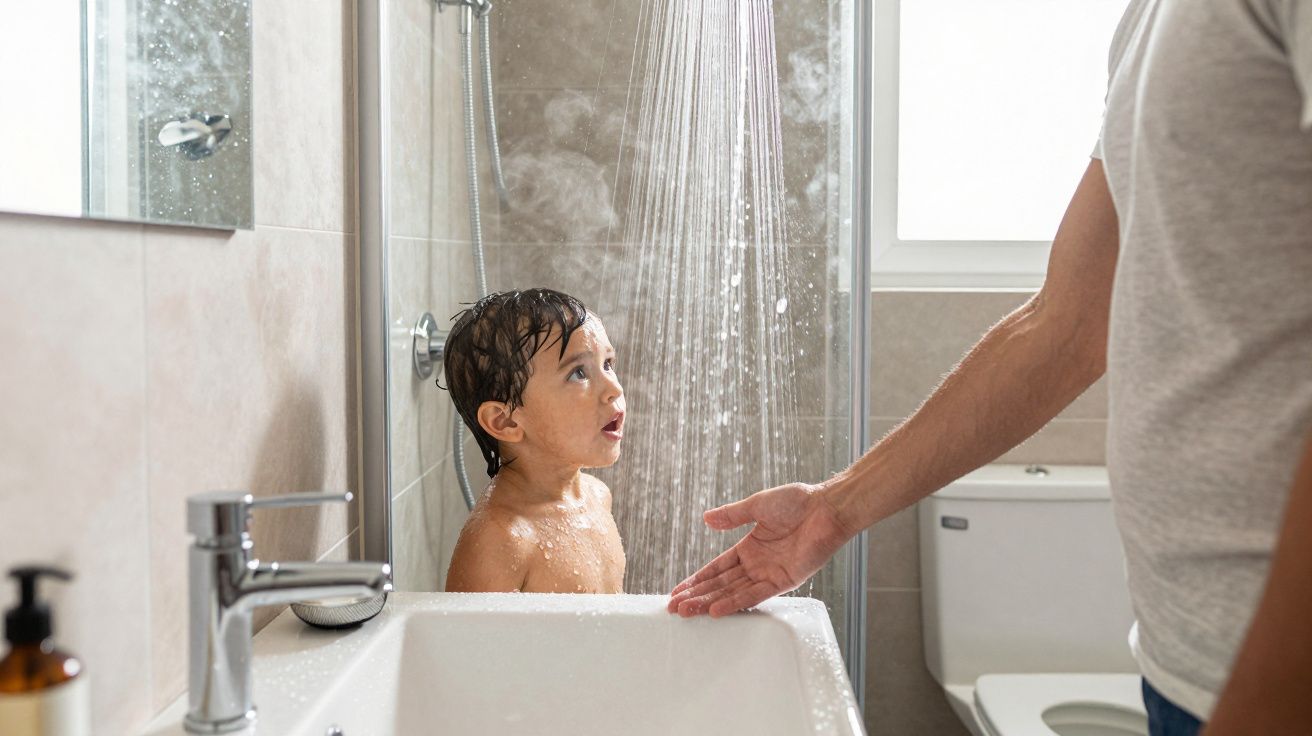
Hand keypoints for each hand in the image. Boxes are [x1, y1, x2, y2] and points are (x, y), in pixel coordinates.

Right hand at [666, 482, 854, 617]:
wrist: (826, 507)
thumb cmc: (797, 501)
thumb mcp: (757, 505)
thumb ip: (732, 515)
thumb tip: (705, 519)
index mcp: (749, 548)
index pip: (716, 569)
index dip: (696, 580)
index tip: (677, 592)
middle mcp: (757, 564)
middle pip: (721, 585)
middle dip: (697, 596)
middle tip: (675, 609)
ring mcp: (770, 574)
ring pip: (733, 592)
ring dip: (710, 602)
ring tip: (688, 612)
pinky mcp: (785, 580)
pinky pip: (756, 594)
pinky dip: (736, 602)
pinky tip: (717, 610)